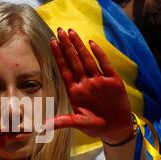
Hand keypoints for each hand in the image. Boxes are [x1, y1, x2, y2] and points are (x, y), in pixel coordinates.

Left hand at [48, 28, 132, 144]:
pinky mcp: (113, 81)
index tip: (52, 43)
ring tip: (72, 32)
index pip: (65, 70)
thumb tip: (43, 127)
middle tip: (59, 31)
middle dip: (67, 46)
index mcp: (75, 92)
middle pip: (74, 61)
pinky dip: (99, 54)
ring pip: (87, 60)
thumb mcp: (78, 124)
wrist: (116, 128)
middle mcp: (85, 83)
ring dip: (80, 46)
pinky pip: (105, 65)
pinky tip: (92, 43)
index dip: (59, 57)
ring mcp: (99, 81)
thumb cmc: (96, 126)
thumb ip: (63, 122)